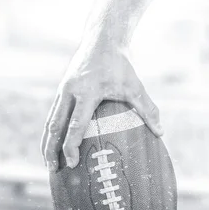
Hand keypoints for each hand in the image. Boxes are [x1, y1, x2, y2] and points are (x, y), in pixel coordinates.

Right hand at [41, 42, 162, 171]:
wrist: (102, 40)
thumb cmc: (120, 64)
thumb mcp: (135, 86)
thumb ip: (148, 109)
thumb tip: (161, 133)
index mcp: (87, 92)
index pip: (75, 124)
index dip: (71, 145)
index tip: (72, 162)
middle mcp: (70, 92)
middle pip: (55, 125)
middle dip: (52, 149)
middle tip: (53, 169)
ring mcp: (63, 90)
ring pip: (50, 120)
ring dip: (47, 142)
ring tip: (48, 163)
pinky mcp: (62, 90)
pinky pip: (53, 114)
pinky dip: (51, 131)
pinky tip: (52, 144)